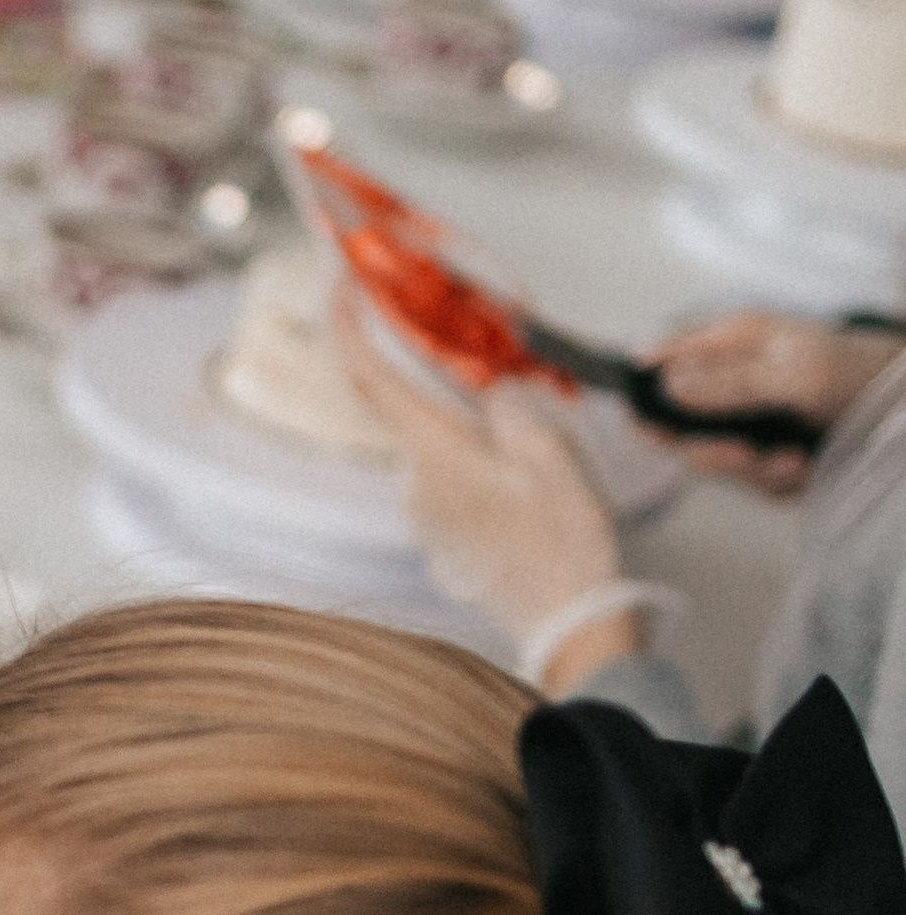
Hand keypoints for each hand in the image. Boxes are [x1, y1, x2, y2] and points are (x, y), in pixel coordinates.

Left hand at [338, 292, 631, 688]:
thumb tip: (489, 391)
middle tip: (501, 367)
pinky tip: (531, 487)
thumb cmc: (563, 546)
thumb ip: (508, 405)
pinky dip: (485, 471)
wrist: (571, 627)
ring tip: (539, 446)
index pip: (372, 378)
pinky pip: (458, 486)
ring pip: (444, 450)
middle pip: (417, 411)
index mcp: (435, 455)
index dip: (349, 327)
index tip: (342, 286)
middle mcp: (415, 487)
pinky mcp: (447, 542)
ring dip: (477, 434)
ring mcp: (428, 519)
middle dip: (449, 384)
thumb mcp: (550, 452)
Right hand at [656, 309, 897, 492]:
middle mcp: (731, 380)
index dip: (643, 394)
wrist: (898, 406)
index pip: (662, 361)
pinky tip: (805, 465)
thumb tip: (668, 384)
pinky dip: (779, 480)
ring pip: (719, 459)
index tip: (648, 428)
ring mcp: (748, 417)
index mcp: (730, 342)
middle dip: (717, 452)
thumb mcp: (793, 372)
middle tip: (750, 456)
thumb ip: (730, 382)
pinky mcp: (768, 448)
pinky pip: (752, 477)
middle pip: (683, 428)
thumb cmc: (852, 370)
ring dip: (755, 470)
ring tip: (794, 462)